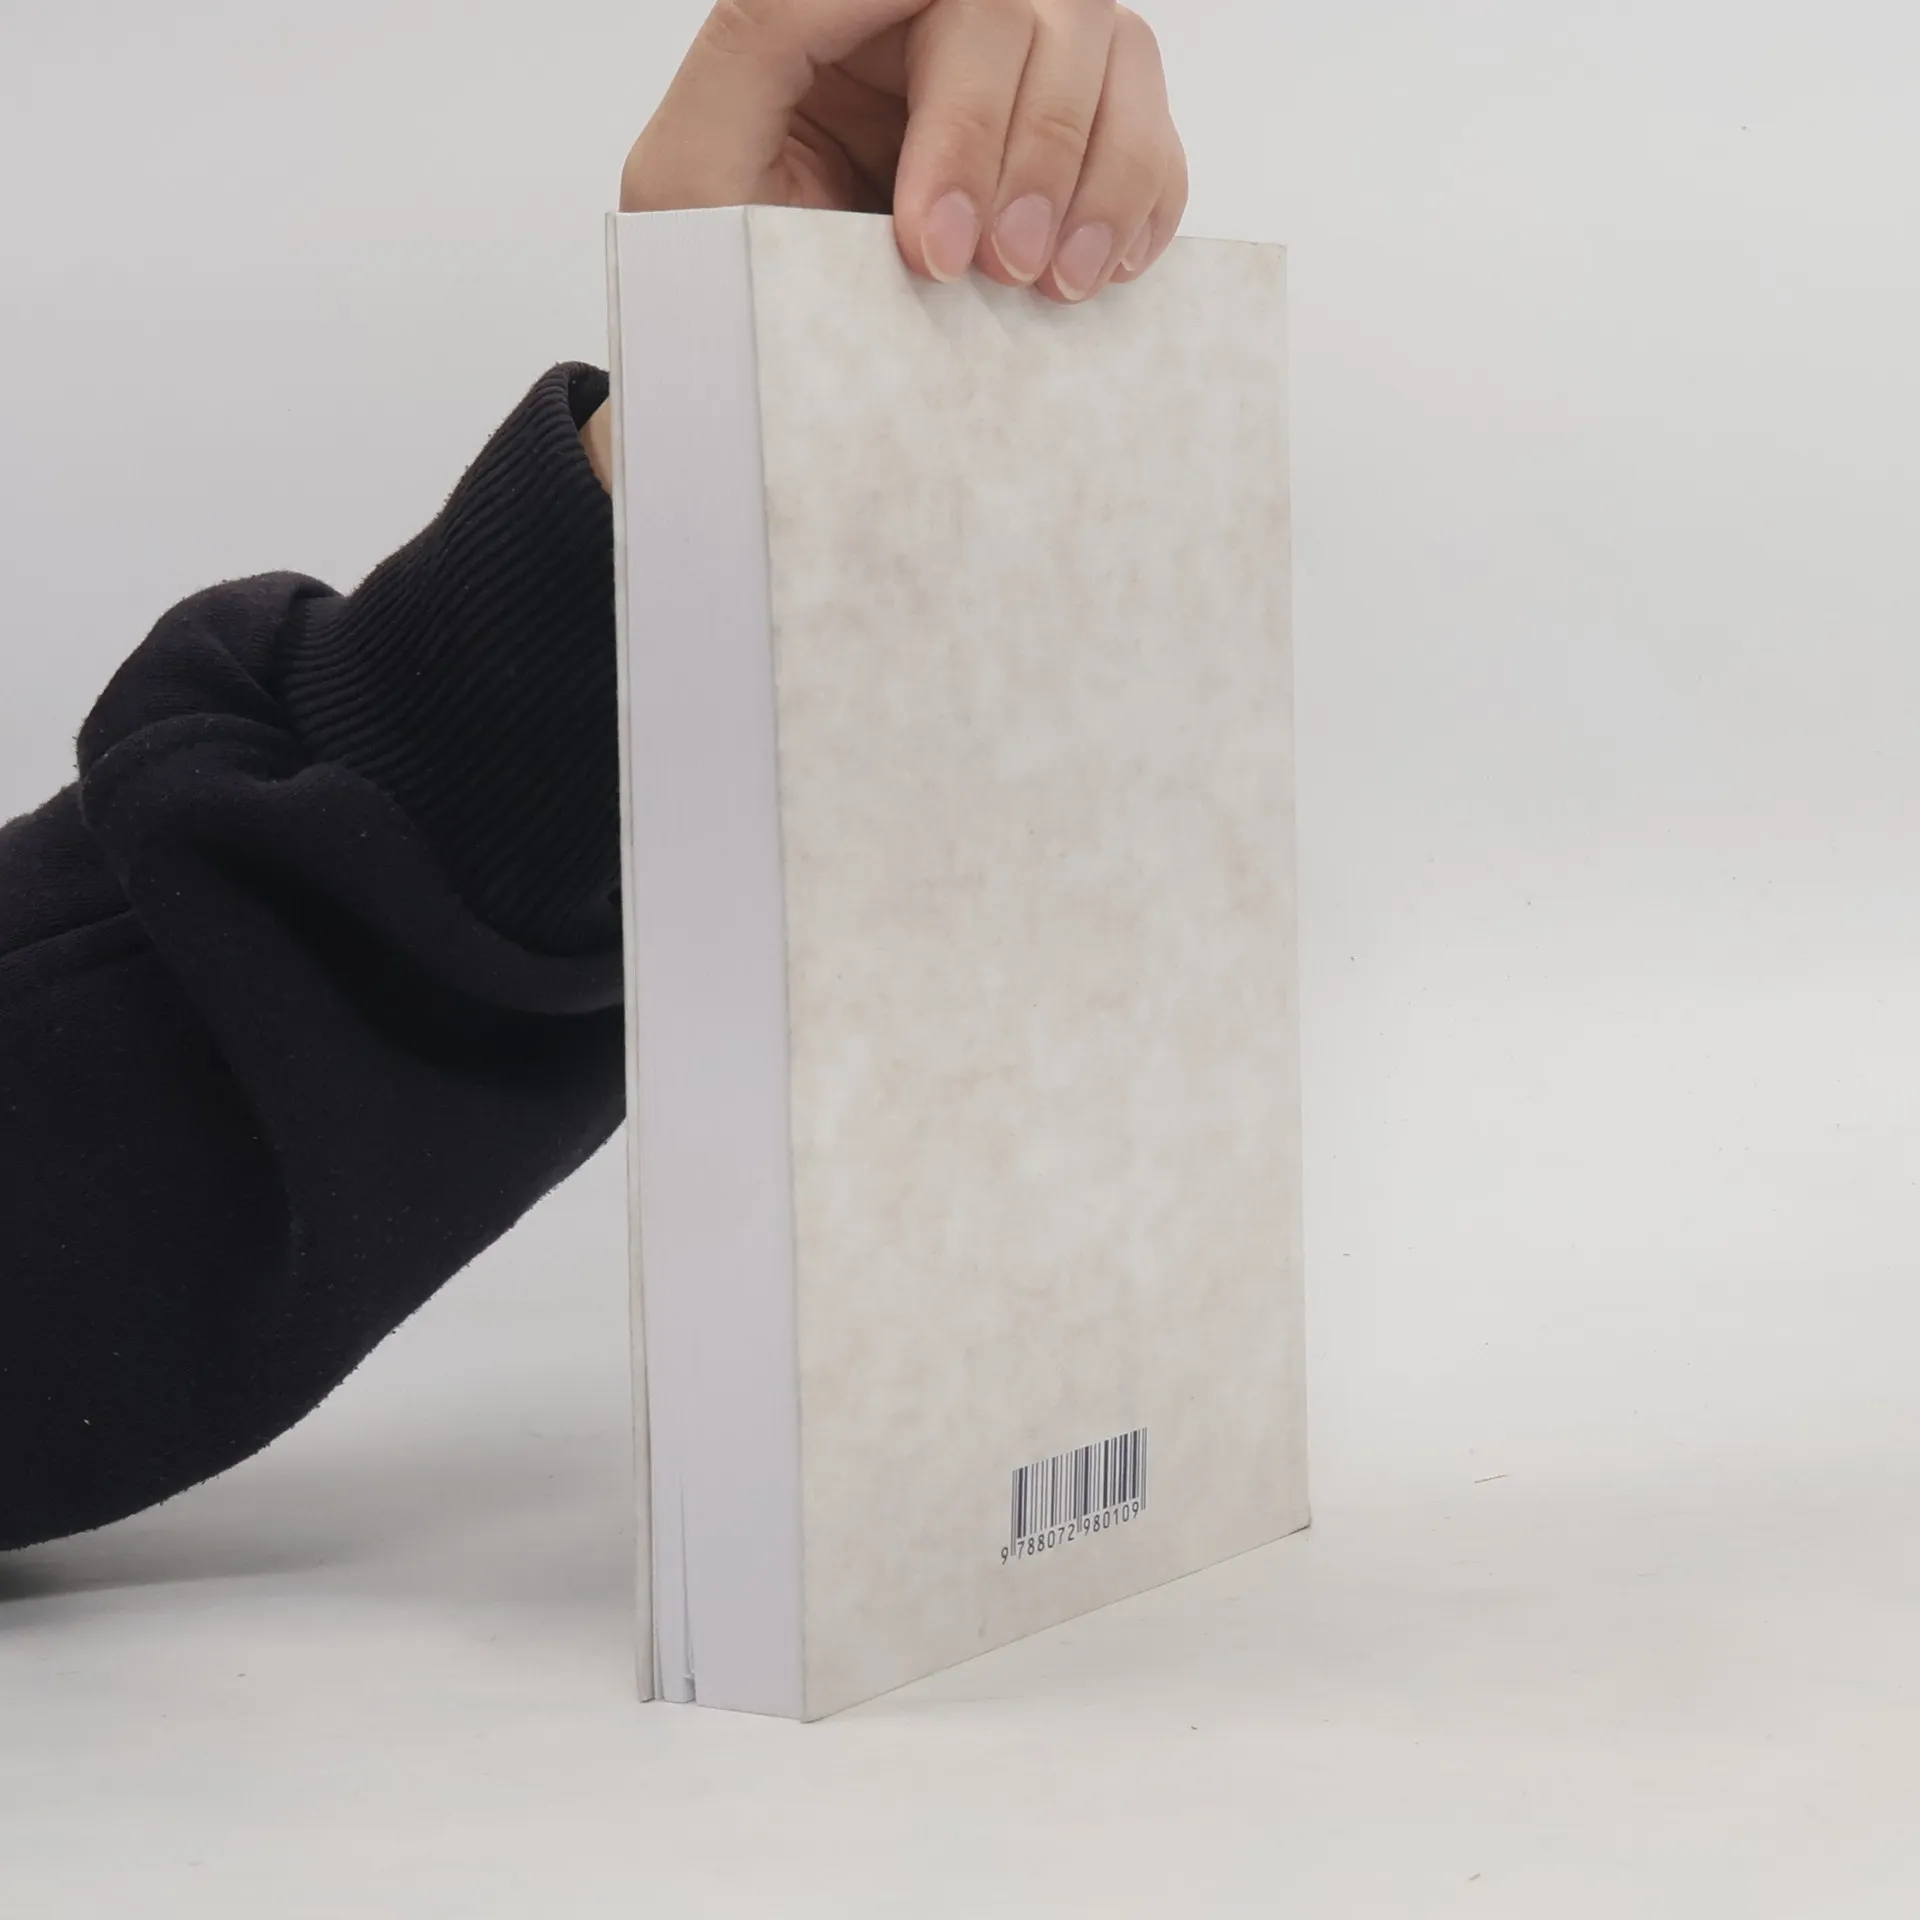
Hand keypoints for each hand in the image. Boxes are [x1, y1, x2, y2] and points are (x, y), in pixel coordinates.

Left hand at [620, 0, 1186, 304]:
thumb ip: (764, 35)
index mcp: (846, 15)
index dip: (966, 118)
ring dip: (1103, 176)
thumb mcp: (694, 163)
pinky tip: (1099, 274)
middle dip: (1032, 153)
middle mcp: (933, 30)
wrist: (751, 380)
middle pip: (1043, 17)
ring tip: (1055, 285)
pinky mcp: (1064, 160)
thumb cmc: (713, 282)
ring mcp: (1011, 88)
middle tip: (1001, 272)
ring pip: (1116, 54)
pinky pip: (1151, 135)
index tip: (935, 244)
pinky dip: (1143, 201)